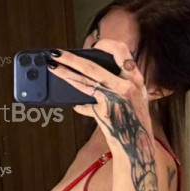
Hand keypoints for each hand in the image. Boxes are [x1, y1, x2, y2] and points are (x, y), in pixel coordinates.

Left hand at [49, 40, 153, 159]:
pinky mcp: (105, 111)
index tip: (94, 44)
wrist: (138, 146)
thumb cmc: (133, 122)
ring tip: (52, 68)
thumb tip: (92, 75)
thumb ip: (118, 85)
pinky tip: (70, 103)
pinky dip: (77, 104)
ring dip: (65, 73)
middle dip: (71, 58)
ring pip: (84, 81)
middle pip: (93, 66)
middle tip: (56, 53)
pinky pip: (84, 102)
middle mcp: (128, 85)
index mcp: (136, 79)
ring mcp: (116, 98)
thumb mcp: (134, 98)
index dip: (105, 44)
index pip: (122, 50)